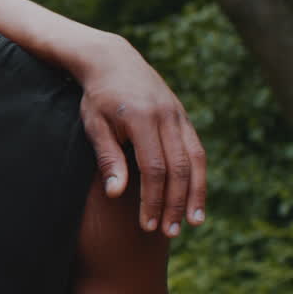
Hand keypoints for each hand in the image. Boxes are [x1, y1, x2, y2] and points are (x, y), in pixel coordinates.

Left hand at [75, 33, 205, 237]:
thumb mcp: (94, 124)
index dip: (153, 199)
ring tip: (191, 223)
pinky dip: (199, 176)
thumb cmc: (96, 96)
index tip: (147, 224)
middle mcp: (167, 117)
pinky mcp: (183, 117)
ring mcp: (179, 116)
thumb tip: (116, 194)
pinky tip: (196, 197)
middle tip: (169, 233)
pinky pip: (197, 150)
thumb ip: (108, 158)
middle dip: (175, 204)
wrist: (112, 60)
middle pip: (179, 169)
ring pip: (196, 161)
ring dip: (195, 194)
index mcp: (142, 119)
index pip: (154, 169)